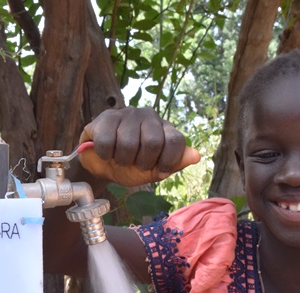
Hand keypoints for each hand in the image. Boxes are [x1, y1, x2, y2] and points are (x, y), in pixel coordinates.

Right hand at [79, 106, 199, 186]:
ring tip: (119, 158)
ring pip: (128, 143)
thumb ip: (175, 163)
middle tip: (136, 164)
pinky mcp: (106, 117)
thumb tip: (197, 156)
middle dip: (143, 162)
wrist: (102, 166)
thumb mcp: (155, 171)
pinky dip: (106, 155)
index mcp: (165, 128)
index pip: (176, 140)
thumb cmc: (132, 167)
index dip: (168, 161)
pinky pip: (107, 141)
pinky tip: (106, 152)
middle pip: (153, 142)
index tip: (160, 171)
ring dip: (122, 160)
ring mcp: (128, 114)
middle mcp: (149, 116)